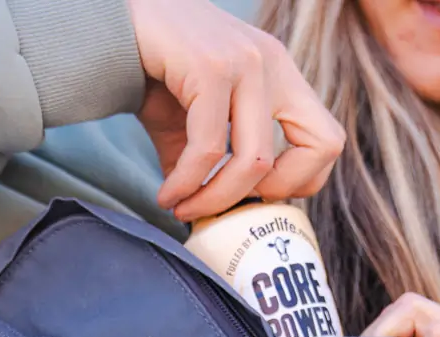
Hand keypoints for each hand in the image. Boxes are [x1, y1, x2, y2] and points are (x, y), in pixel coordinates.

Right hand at [128, 0, 344, 221]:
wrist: (112, 19)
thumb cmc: (154, 69)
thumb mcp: (193, 121)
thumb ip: (213, 163)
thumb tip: (211, 214)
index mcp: (280, 74)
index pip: (328, 140)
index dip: (301, 182)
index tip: (254, 197)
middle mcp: (273, 63)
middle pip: (318, 149)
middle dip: (272, 195)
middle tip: (227, 207)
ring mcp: (246, 61)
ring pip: (256, 160)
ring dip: (215, 200)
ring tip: (182, 209)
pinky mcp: (211, 67)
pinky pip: (209, 149)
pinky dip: (186, 183)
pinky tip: (167, 194)